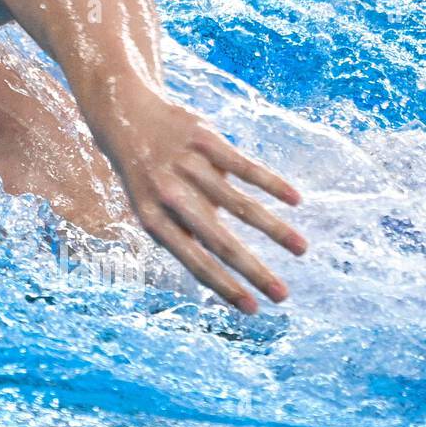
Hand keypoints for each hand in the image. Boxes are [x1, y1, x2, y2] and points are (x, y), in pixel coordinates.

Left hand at [97, 93, 305, 313]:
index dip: (224, 286)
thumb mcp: (153, 207)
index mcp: (153, 219)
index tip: (254, 309)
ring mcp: (186, 165)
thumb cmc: (147, 175)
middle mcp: (169, 194)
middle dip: (253, 271)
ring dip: (274, 230)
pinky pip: (244, 166)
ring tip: (302, 249)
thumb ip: (187, 231)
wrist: (123, 116)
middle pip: (218, 240)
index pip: (193, 260)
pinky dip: (271, 183)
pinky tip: (296, 199)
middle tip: (284, 296)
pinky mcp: (203, 139)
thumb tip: (228, 264)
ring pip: (238, 204)